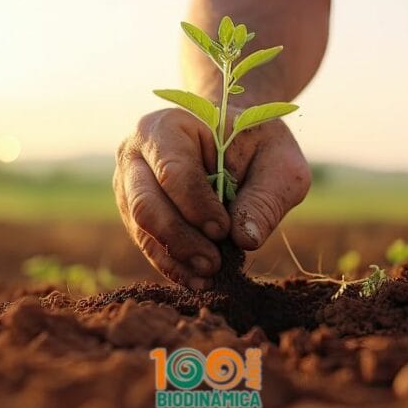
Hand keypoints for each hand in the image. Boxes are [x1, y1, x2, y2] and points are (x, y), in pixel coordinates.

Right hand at [114, 107, 310, 288]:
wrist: (233, 138)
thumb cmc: (257, 145)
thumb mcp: (278, 163)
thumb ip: (266, 198)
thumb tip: (245, 240)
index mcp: (168, 127)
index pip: (173, 171)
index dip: (196, 205)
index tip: (223, 231)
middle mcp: (137, 154)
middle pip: (145, 203)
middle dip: (180, 238)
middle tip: (213, 263)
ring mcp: (130, 185)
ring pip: (142, 229)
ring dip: (175, 257)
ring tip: (209, 276)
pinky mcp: (135, 213)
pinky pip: (147, 243)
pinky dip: (172, 265)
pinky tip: (198, 281)